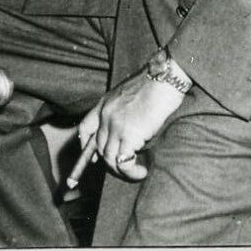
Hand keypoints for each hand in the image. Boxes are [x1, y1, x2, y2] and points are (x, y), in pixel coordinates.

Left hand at [65, 69, 184, 187]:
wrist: (164, 77)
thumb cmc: (156, 82)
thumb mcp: (132, 92)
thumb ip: (124, 109)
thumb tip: (130, 128)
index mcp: (105, 103)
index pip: (86, 127)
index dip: (86, 145)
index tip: (93, 158)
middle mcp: (106, 115)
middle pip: (98, 147)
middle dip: (109, 162)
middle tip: (125, 167)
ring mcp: (115, 126)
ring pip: (109, 158)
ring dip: (121, 171)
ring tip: (136, 172)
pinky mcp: (129, 135)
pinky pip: (123, 163)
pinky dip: (131, 172)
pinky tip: (141, 172)